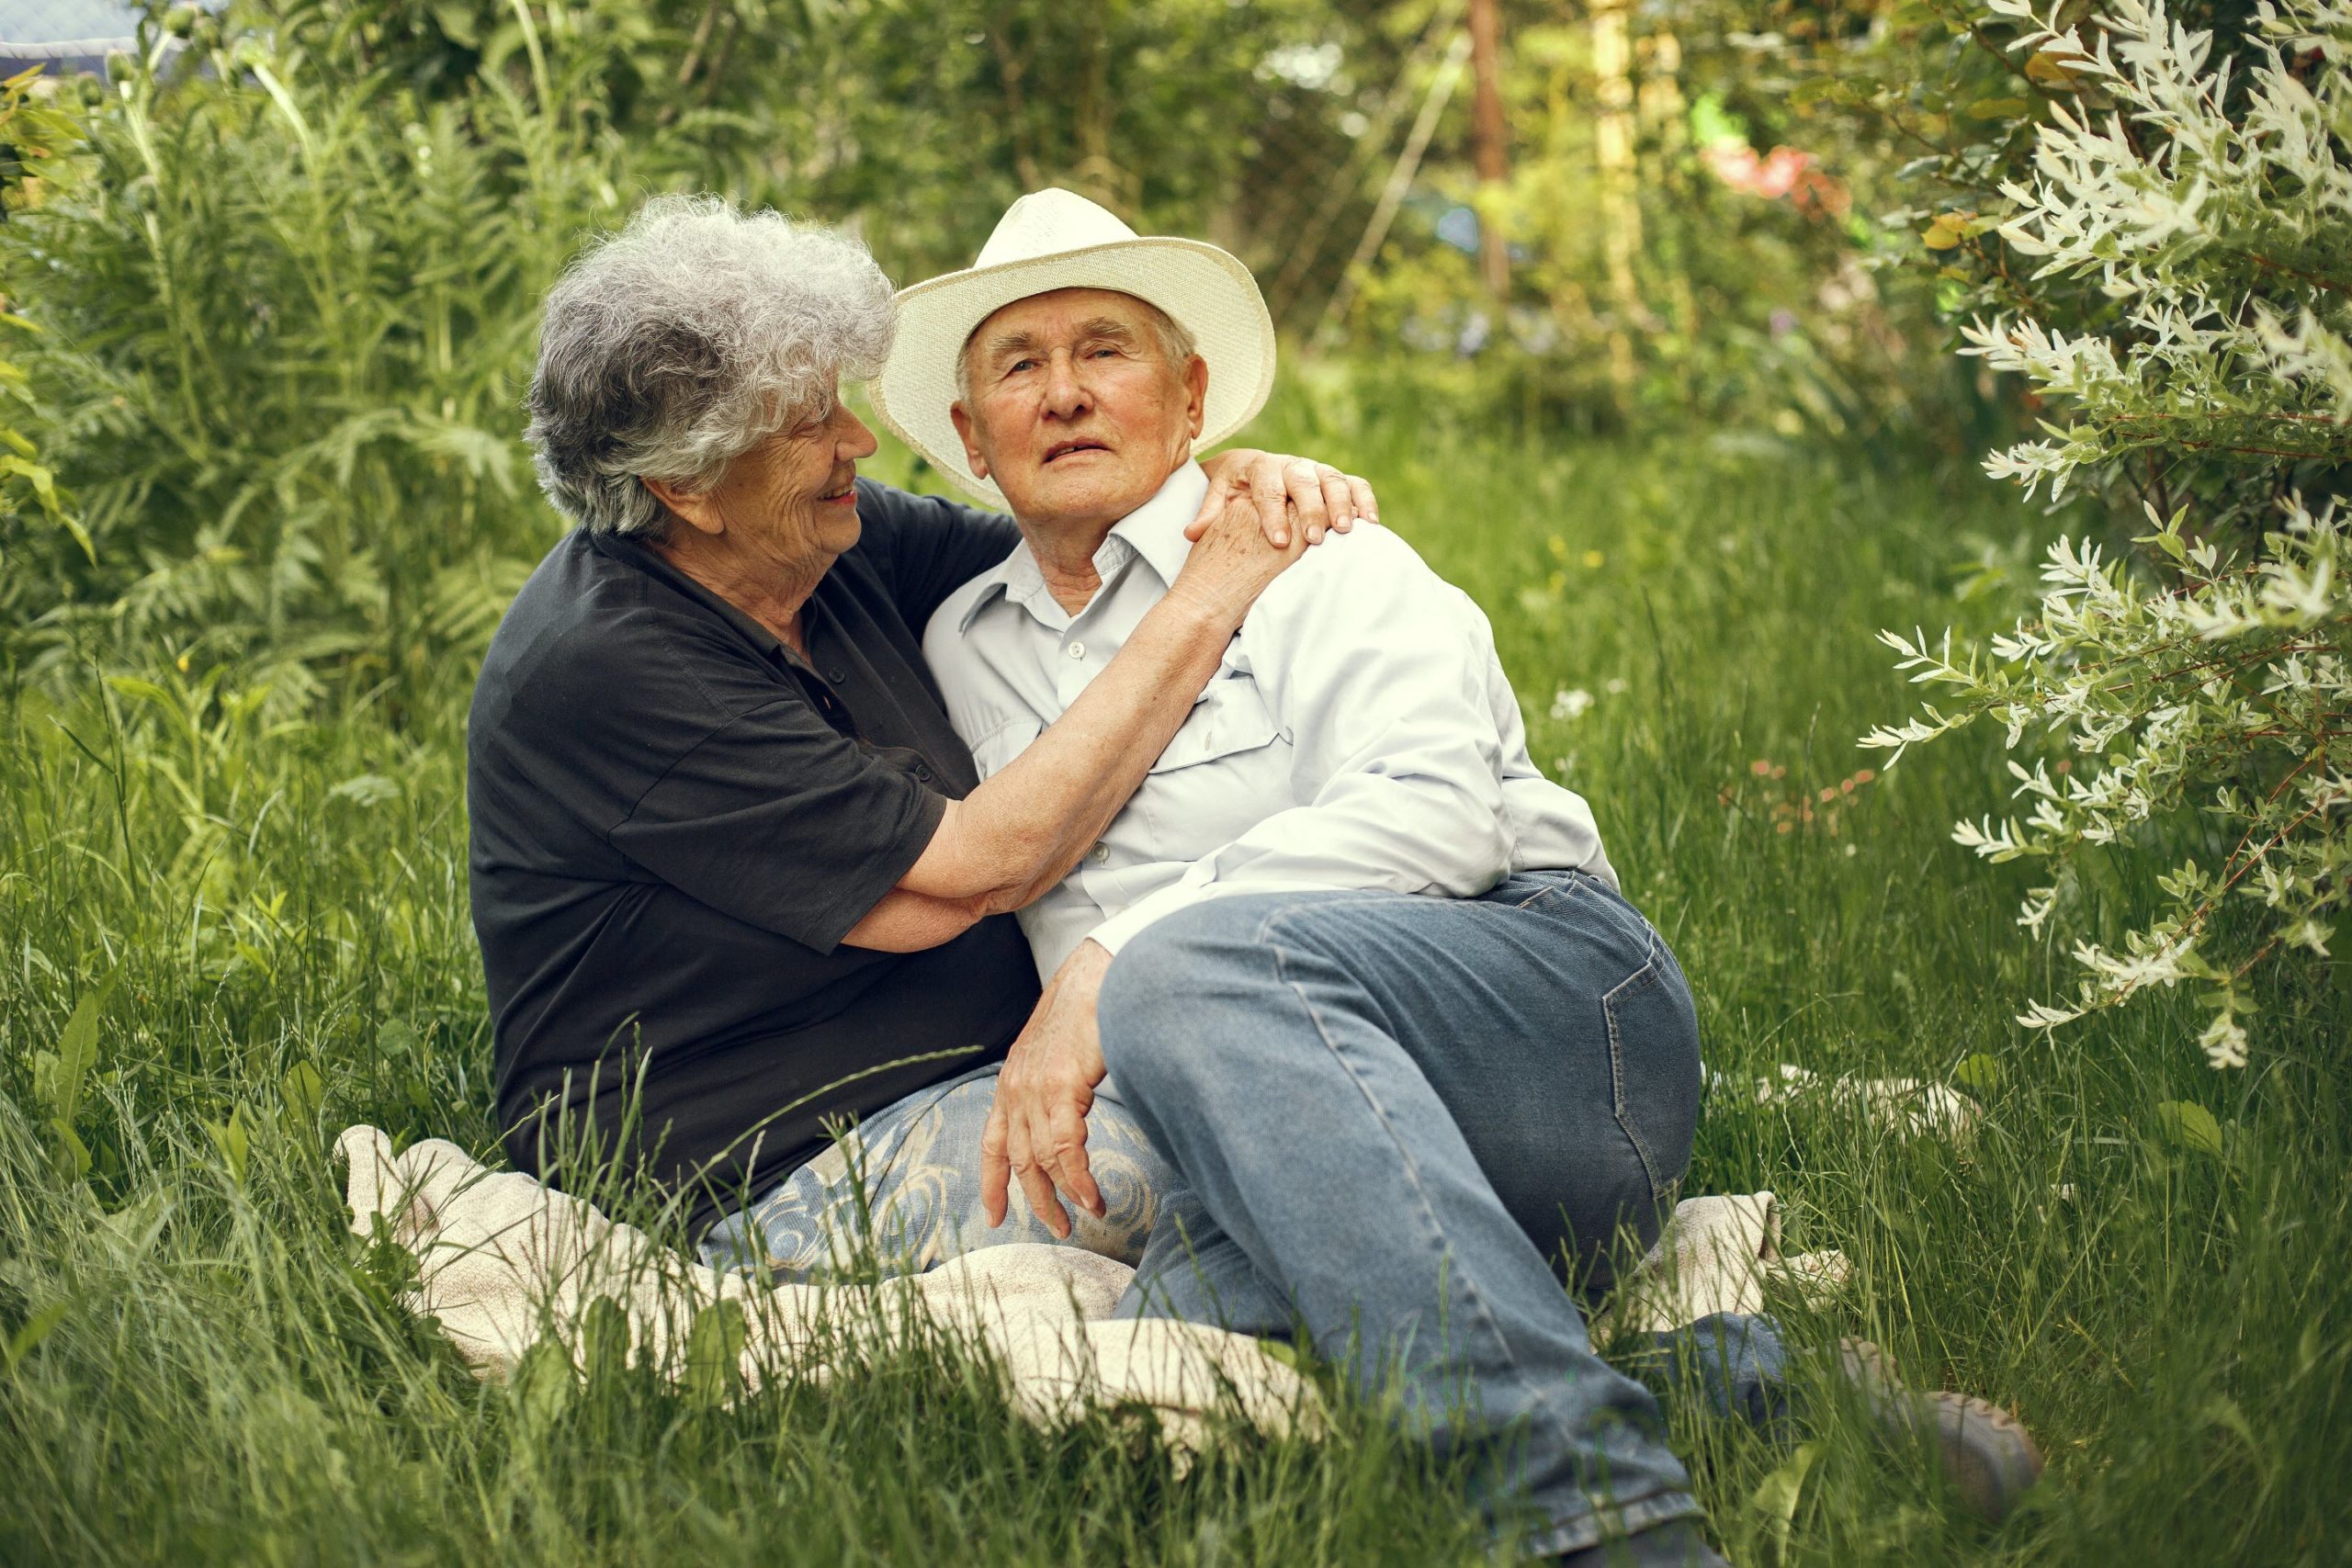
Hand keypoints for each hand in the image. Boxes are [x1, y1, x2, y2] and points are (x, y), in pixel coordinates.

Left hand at [982, 940, 1113, 1236]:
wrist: (1102, 975)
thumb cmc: (1089, 1010)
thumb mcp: (1058, 1053)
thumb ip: (1055, 1086)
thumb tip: (1071, 1116)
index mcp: (1011, 1082)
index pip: (991, 1143)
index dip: (991, 1182)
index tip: (994, 1216)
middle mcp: (1015, 1089)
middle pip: (1017, 1161)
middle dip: (1035, 1199)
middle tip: (1056, 1227)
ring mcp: (1034, 1089)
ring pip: (1041, 1161)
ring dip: (1065, 1194)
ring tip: (1088, 1212)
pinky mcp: (1059, 1088)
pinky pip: (1065, 1150)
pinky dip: (1079, 1179)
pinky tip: (1093, 1196)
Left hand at [1193, 449, 1379, 547]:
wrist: (1252, 471)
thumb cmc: (1234, 491)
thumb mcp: (1219, 497)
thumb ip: (1210, 513)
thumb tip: (1192, 533)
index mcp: (1260, 465)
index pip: (1267, 488)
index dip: (1272, 513)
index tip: (1276, 541)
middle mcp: (1291, 464)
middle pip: (1304, 482)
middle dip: (1310, 510)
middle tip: (1314, 538)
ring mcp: (1316, 470)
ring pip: (1333, 480)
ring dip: (1341, 505)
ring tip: (1344, 531)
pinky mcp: (1334, 479)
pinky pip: (1355, 484)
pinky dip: (1365, 501)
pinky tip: (1370, 524)